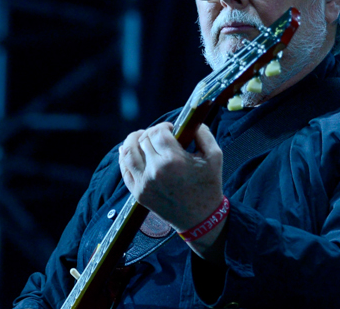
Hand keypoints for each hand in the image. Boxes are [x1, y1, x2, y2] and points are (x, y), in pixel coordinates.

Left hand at [118, 122, 224, 236]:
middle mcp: (155, 171)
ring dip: (132, 140)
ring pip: (128, 152)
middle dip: (152, 133)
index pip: (158, 132)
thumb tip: (189, 121)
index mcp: (174, 161)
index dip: (164, 126)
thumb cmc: (209, 186)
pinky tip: (128, 150)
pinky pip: (124, 170)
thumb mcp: (215, 156)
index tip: (171, 129)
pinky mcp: (138, 193)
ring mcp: (144, 184)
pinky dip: (124, 157)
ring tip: (140, 136)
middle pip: (144, 140)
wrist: (201, 219)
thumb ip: (202, 132)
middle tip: (160, 136)